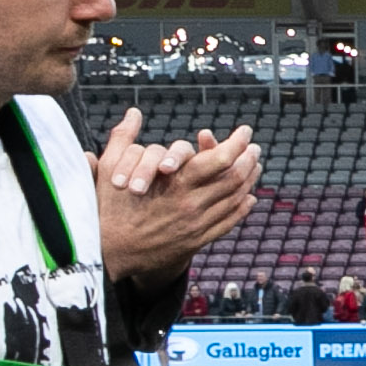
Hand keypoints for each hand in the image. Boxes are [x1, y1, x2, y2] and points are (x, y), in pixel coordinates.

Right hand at [100, 115, 260, 273]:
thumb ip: (123, 138)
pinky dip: (242, 207)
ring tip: (255, 166)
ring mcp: (196, 224)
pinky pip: (229, 222)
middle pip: (234, 178)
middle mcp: (191, 204)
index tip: (244, 132)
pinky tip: (248, 197)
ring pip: (235, 199)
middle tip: (254, 147)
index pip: (219, 160)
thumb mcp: (111, 168)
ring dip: (249, 180)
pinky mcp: (197, 240)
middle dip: (248, 159)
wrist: (110, 252)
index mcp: (175, 183)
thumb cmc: (110, 208)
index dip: (237, 143)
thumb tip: (133, 112)